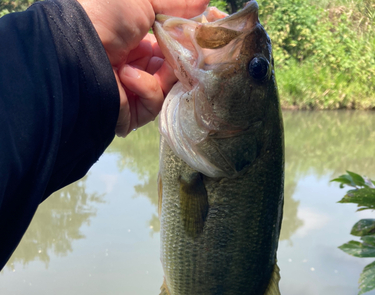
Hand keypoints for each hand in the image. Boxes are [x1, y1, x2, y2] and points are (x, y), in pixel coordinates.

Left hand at [77, 0, 208, 136]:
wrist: (77, 48)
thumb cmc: (105, 16)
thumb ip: (177, 3)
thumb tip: (207, 2)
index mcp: (137, 39)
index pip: (172, 46)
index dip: (188, 42)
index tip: (205, 36)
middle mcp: (135, 65)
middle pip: (175, 69)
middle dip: (182, 60)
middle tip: (189, 52)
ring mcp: (133, 91)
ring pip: (169, 88)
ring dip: (166, 73)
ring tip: (154, 61)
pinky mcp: (131, 113)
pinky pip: (153, 103)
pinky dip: (146, 87)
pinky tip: (126, 75)